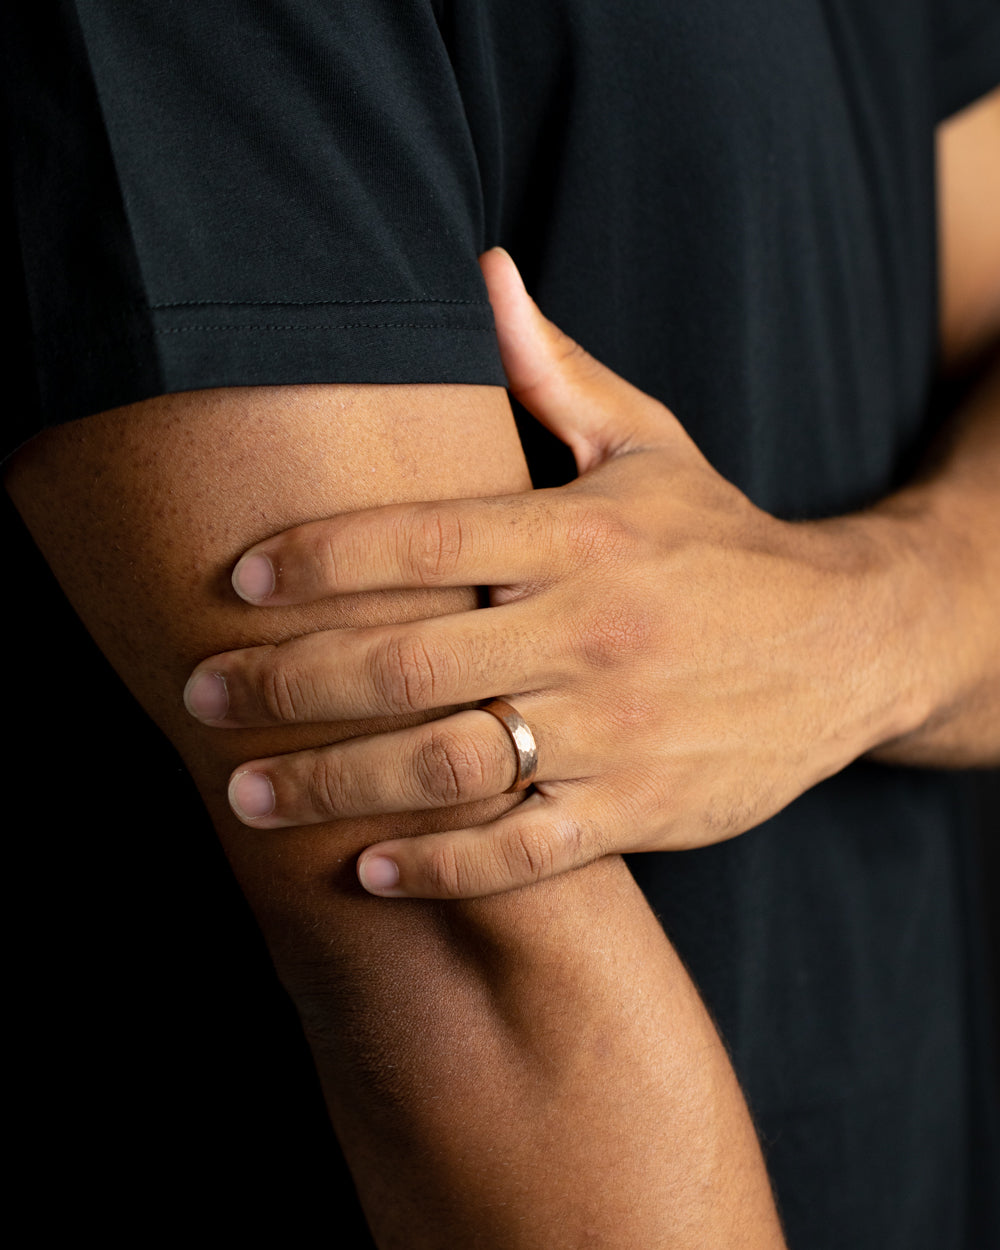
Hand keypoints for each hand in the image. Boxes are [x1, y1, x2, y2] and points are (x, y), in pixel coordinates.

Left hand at [185, 249, 911, 897]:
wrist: (849, 646)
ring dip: (334, 785)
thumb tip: (481, 269)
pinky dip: (437, 867)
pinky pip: (521, 851)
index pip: (423, 537)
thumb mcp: (652, 444)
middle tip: (202, 698)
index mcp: (584, 534)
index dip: (315, 557)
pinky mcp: (639, 810)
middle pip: (409, 662)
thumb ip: (556, 372)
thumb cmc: (722, 542)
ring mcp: (617, 730)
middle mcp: (593, 630)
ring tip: (248, 796)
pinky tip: (363, 869)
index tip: (233, 580)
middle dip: (287, 684)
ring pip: (450, 767)